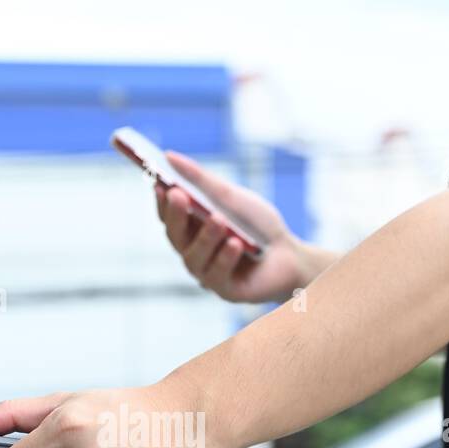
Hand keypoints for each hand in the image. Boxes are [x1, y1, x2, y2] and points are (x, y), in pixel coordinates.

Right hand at [157, 150, 321, 303]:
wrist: (289, 255)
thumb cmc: (258, 225)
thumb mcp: (232, 197)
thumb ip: (202, 180)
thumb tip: (169, 156)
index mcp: (190, 229)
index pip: (168, 215)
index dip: (162, 201)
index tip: (159, 182)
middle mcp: (192, 251)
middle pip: (175, 236)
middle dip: (176, 215)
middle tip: (179, 195)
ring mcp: (206, 273)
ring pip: (194, 257)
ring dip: (205, 238)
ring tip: (218, 219)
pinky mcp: (225, 290)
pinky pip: (217, 275)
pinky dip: (226, 257)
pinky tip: (235, 243)